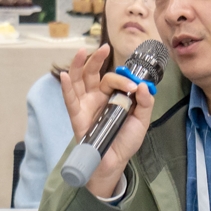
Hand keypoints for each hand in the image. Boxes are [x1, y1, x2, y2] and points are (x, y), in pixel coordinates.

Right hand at [59, 44, 154, 198]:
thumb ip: (145, 102)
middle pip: (92, 73)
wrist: (115, 162)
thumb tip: (143, 86)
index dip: (124, 80)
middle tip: (104, 47)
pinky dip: (67, 87)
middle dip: (96, 59)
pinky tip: (65, 75)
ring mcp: (85, 105)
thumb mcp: (142, 120)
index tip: (134, 88)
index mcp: (111, 96)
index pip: (114, 80)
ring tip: (80, 51)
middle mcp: (96, 97)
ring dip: (77, 65)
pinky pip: (70, 100)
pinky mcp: (77, 117)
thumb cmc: (125, 141)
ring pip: (78, 81)